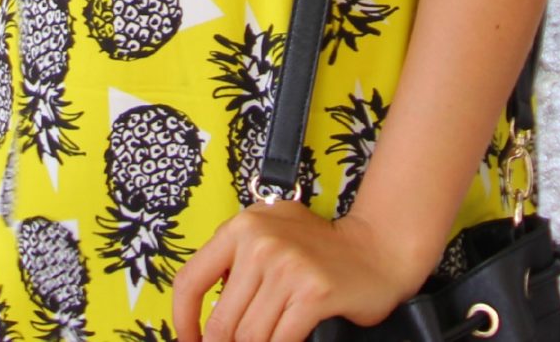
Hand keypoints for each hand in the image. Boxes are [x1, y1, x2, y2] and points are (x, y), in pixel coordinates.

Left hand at [170, 202, 423, 341]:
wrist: (376, 250)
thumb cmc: (320, 249)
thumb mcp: (270, 236)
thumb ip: (235, 262)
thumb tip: (203, 314)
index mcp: (241, 229)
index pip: (190, 281)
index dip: (183, 321)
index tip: (189, 340)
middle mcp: (260, 243)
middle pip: (221, 320)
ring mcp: (287, 267)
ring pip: (249, 336)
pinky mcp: (312, 293)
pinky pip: (279, 340)